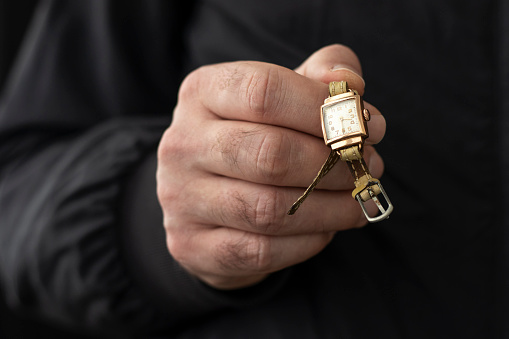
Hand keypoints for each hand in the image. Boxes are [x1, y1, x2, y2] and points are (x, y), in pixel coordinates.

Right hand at [156, 44, 385, 288]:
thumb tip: (351, 87)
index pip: (264, 92)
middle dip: (333, 162)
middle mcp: (183, 144)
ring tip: (358, 196)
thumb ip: (321, 75)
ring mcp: (181, 199)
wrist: (204, 192)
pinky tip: (327, 226)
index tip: (367, 124)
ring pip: (268, 210)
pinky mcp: (192, 245)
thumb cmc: (254, 134)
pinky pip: (261, 251)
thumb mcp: (282, 94)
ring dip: (329, 207)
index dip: (323, 108)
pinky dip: (307, 240)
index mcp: (202, 93)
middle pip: (269, 153)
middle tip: (368, 164)